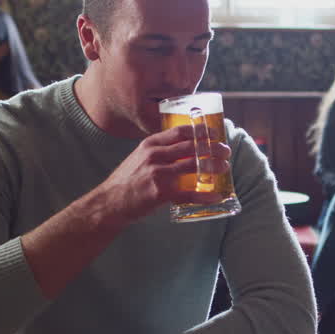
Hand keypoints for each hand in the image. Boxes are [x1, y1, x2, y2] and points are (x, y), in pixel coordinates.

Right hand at [98, 124, 231, 222]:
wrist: (109, 202)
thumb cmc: (127, 180)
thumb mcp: (139, 157)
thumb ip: (159, 150)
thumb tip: (184, 147)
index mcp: (150, 144)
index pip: (180, 131)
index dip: (201, 131)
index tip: (214, 133)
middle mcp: (154, 156)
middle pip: (191, 147)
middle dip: (212, 148)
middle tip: (225, 151)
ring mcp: (158, 174)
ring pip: (193, 166)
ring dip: (213, 166)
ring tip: (224, 168)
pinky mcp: (160, 194)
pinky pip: (189, 194)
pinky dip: (205, 196)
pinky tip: (216, 196)